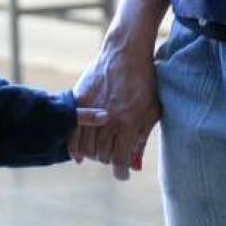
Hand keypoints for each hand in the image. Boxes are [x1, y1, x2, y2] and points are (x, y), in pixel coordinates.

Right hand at [70, 35, 159, 180]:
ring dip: (93, 154)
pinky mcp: (80, 100)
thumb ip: (142, 135)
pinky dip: (74, 145)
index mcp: (127, 123)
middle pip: (102, 155)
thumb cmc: (144, 80)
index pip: (119, 160)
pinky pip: (72, 131)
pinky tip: (79, 153)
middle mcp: (107, 120)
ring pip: (86, 147)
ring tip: (100, 150)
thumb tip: (135, 161)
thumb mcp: (152, 109)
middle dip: (109, 159)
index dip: (121, 172)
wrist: (125, 52)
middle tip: (114, 155)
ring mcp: (91, 109)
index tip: (123, 174)